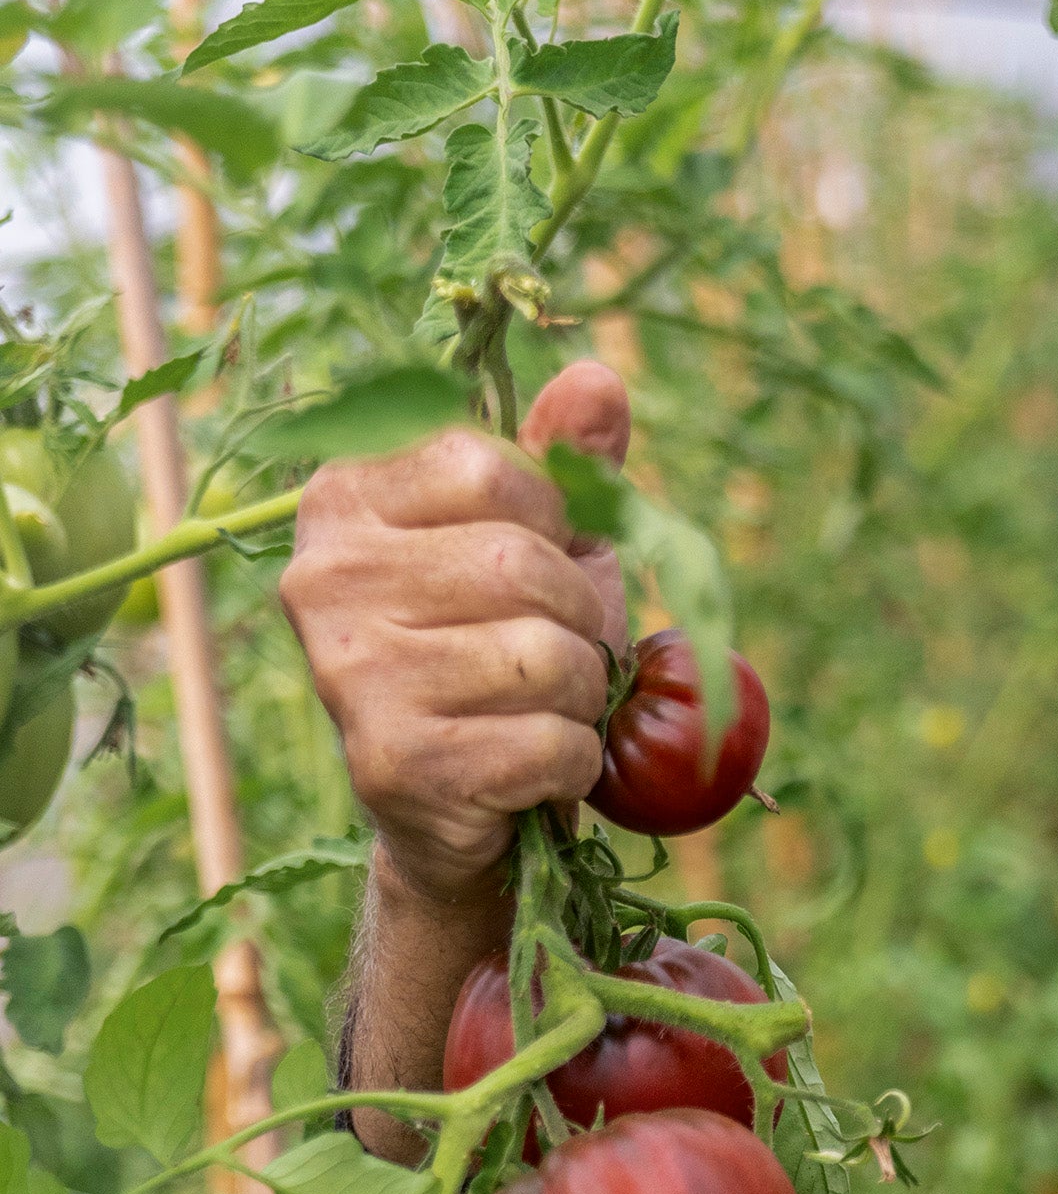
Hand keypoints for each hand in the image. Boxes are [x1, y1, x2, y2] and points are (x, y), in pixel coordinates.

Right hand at [280, 357, 630, 914]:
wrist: (461, 815)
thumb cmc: (505, 656)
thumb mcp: (543, 546)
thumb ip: (566, 466)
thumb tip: (598, 378)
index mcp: (346, 496)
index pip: (492, 466)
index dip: (554, 523)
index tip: (538, 565)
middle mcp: (322, 575)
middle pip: (520, 564)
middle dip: (578, 618)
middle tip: (553, 656)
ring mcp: (347, 672)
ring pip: (544, 655)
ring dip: (580, 695)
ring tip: (540, 709)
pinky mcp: (391, 764)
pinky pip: (547, 744)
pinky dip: (572, 762)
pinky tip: (531, 768)